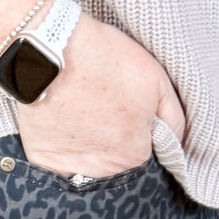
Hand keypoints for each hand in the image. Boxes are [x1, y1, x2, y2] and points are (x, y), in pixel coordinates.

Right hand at [16, 15, 184, 178]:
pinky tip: (59, 121)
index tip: (123, 106)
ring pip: (87, 166)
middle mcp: (104, 169)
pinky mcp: (42, 160)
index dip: (136, 127)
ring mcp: (69, 167)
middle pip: (116, 161)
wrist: (48, 48)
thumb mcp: (156, 78)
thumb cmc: (103, 58)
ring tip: (79, 111)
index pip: (145, 151)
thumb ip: (173, 117)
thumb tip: (177, 140)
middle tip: (100, 105)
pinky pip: (57, 163)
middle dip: (112, 139)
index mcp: (135, 153)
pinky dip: (60, 147)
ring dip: (86, 146)